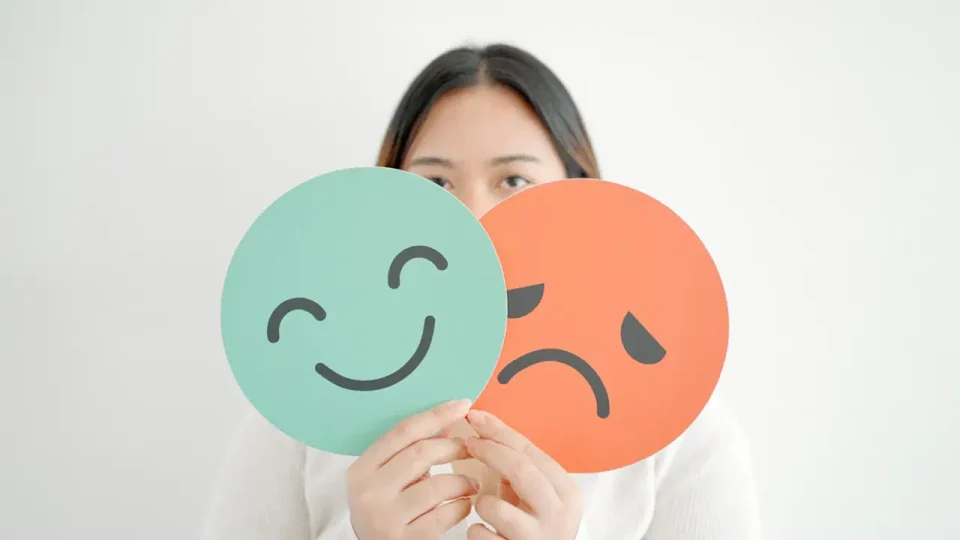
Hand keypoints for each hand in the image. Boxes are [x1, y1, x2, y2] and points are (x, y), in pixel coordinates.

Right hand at [346, 399, 479, 539]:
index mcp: (361, 470)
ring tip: (471, 484)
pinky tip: (463, 505)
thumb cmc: (387, 511)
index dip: (437, 415)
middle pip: (421, 453)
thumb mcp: (388, 478)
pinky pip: (445, 515)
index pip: (403, 431)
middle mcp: (369, 493)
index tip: (462, 405)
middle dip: (454, 447)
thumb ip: (411, 450)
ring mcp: (386, 519)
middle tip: (471, 449)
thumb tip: (447, 421)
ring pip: (438, 486)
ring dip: (463, 481)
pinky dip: (461, 506)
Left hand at [463, 410, 583, 539]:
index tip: (476, 419)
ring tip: (484, 507)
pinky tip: (484, 533)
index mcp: (566, 492)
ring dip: (481, 502)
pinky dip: (476, 531)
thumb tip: (482, 429)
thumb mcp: (536, 496)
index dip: (500, 433)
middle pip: (521, 470)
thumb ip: (520, 470)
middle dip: (490, 452)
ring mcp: (539, 538)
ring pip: (497, 507)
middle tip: (468, 443)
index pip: (531, 452)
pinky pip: (481, 535)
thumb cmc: (535, 527)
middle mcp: (559, 514)